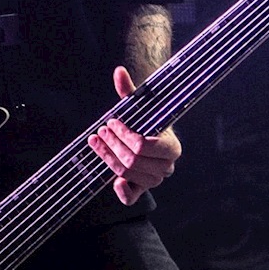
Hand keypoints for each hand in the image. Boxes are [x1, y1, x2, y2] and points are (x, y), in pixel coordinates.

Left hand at [89, 66, 180, 205]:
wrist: (150, 138)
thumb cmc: (145, 121)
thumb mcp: (139, 106)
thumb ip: (129, 91)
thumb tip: (118, 71)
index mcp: (171, 147)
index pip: (144, 145)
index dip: (124, 135)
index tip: (111, 122)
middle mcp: (166, 167)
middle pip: (133, 161)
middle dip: (113, 145)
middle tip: (100, 131)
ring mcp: (154, 181)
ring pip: (128, 175)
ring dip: (108, 157)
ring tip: (97, 141)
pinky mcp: (141, 190)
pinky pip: (131, 199)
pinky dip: (121, 190)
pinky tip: (111, 179)